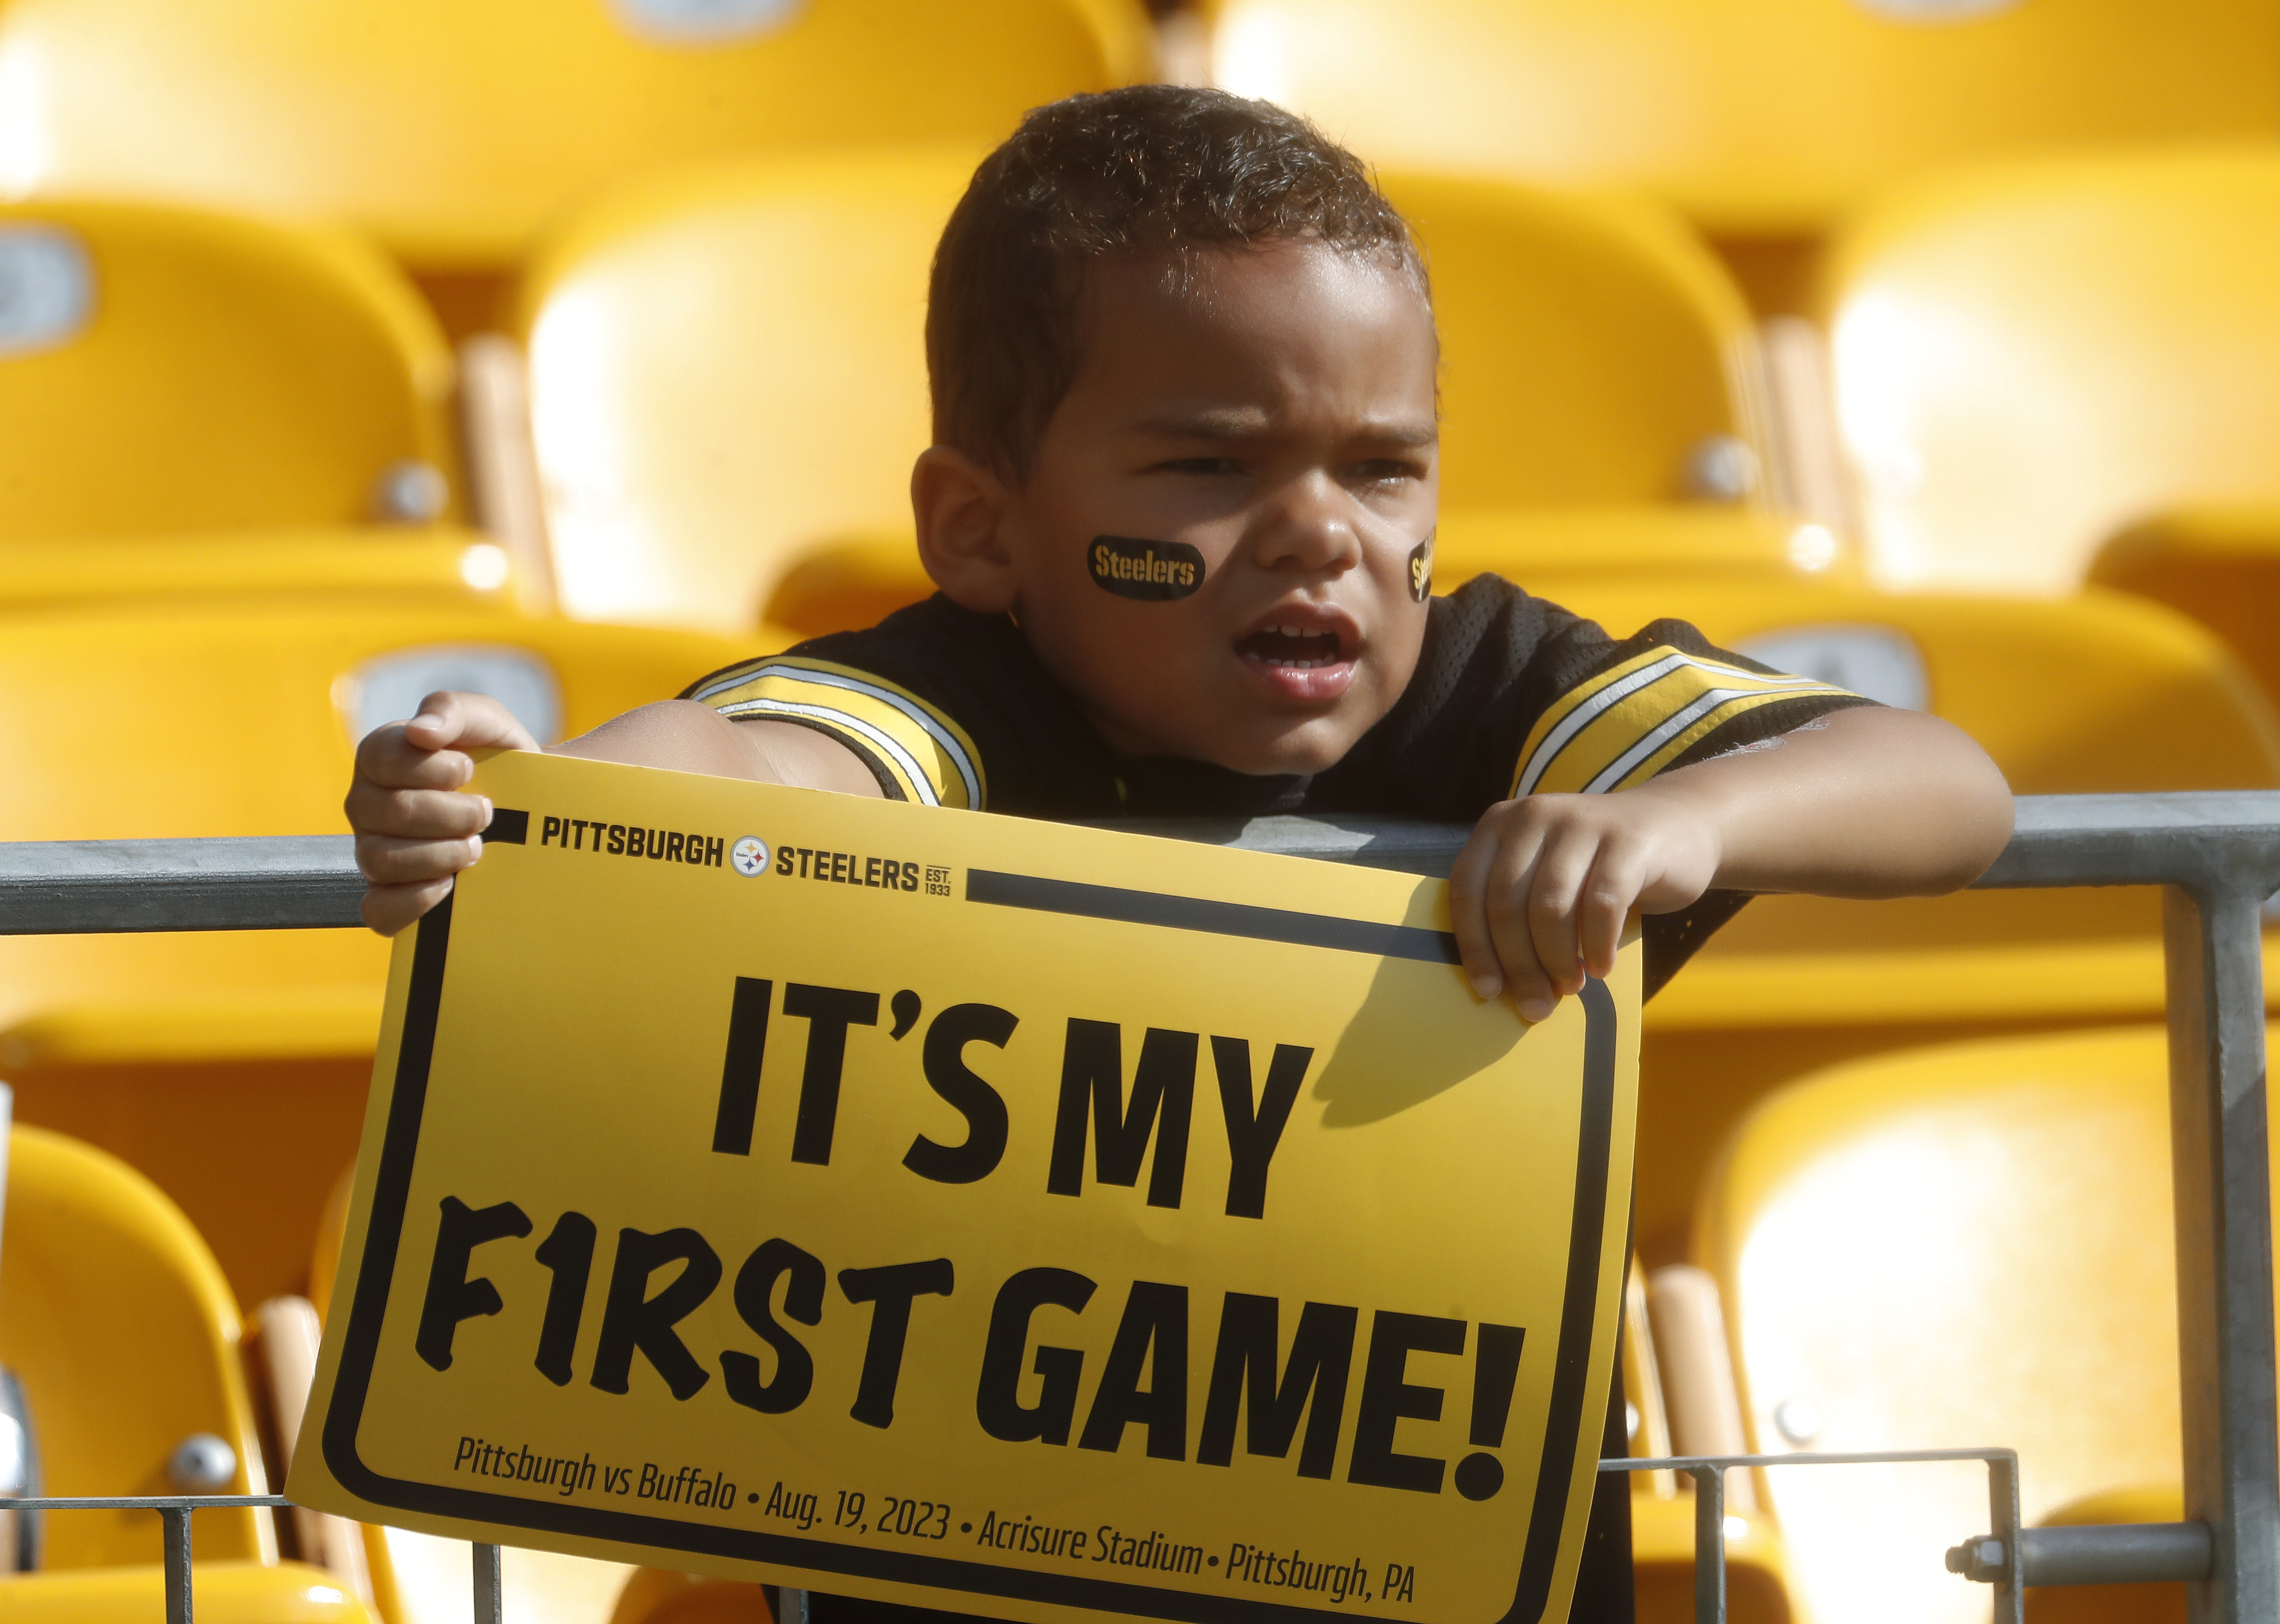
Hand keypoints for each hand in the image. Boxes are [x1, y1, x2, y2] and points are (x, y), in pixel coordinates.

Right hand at [346, 691, 537, 934]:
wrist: (527, 809)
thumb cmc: (496, 760)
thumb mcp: (486, 723)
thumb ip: (452, 711)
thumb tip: (420, 731)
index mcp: (380, 758)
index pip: (382, 758)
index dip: (431, 767)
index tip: (469, 769)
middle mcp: (367, 805)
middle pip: (389, 812)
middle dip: (450, 814)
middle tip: (487, 813)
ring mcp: (371, 851)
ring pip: (380, 860)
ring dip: (440, 855)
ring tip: (477, 848)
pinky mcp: (385, 895)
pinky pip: (377, 909)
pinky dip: (415, 901)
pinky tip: (451, 885)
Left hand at [1448, 789, 1720, 1020]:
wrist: (1675, 825)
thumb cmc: (1597, 864)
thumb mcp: (1545, 872)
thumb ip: (1517, 910)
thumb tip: (1500, 984)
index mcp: (1500, 824)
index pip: (1468, 891)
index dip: (1475, 947)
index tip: (1488, 991)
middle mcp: (1534, 816)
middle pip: (1507, 905)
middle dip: (1519, 965)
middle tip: (1536, 1005)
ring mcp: (1581, 823)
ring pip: (1550, 908)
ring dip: (1556, 959)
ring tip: (1569, 985)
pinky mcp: (1627, 841)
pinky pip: (1601, 905)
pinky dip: (1597, 945)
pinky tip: (1600, 967)